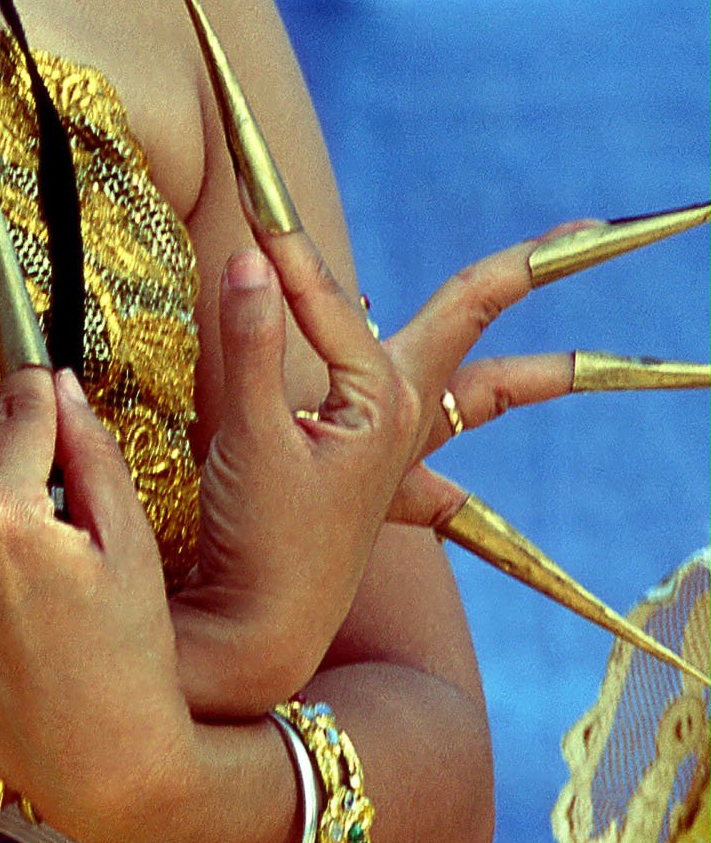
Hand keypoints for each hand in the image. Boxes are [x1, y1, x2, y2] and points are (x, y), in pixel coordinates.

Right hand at [171, 223, 545, 716]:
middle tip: (591, 228)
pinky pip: (436, 486)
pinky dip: (454, 483)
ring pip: (479, 394)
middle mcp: (404, 418)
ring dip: (534, 366)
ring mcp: (397, 456)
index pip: (332, 302)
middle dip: (532, 268)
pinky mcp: (373, 495)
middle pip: (471, 317)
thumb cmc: (261, 537)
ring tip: (579, 343)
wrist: (260, 632)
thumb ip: (252, 342)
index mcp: (382, 400)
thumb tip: (256, 262)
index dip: (287, 262)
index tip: (252, 210)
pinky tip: (465, 494)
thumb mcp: (251, 434)